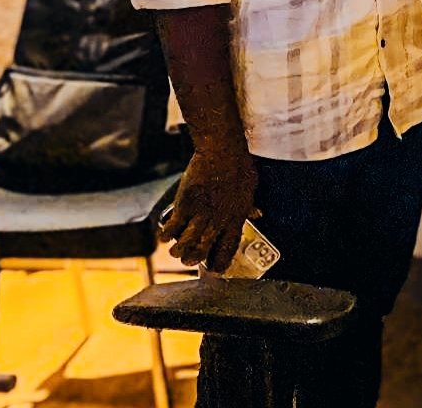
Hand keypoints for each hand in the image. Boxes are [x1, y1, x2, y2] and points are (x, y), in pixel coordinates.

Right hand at [160, 143, 257, 271]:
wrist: (221, 152)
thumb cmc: (239, 166)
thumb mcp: (250, 188)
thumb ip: (250, 205)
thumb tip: (258, 213)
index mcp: (237, 216)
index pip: (230, 245)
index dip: (223, 260)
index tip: (217, 269)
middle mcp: (219, 219)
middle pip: (205, 247)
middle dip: (196, 257)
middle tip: (189, 262)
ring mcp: (201, 213)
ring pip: (188, 240)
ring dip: (180, 249)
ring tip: (175, 252)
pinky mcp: (185, 204)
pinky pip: (173, 225)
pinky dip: (167, 234)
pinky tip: (164, 237)